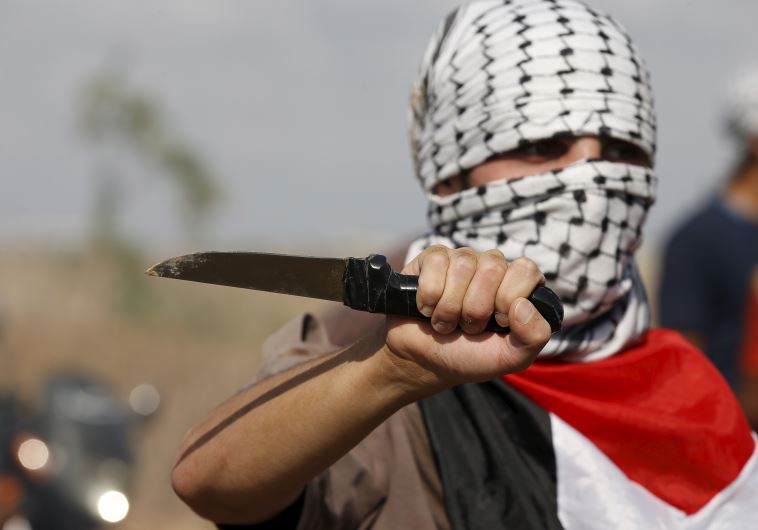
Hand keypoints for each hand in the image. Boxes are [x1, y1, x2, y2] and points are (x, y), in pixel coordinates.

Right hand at [381, 246, 551, 393]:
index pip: (525, 270)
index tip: (497, 322)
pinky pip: (436, 264)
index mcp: (517, 284)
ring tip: (447, 322)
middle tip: (468, 326)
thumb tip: (523, 305)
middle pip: (492, 269)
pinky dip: (429, 297)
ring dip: (450, 308)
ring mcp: (462, 259)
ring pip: (462, 267)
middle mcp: (493, 266)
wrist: (424, 361)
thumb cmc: (470, 356)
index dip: (508, 300)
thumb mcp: (510, 357)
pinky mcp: (433, 258)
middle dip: (476, 309)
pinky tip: (428, 309)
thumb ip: (534, 336)